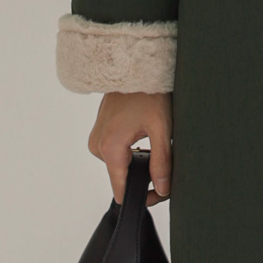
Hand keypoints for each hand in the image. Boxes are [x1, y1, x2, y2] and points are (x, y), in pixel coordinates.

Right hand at [87, 91, 172, 205]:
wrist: (135, 66)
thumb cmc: (149, 91)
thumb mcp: (162, 128)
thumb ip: (161, 162)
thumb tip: (162, 189)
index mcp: (110, 147)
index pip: (120, 190)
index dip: (141, 196)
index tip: (159, 192)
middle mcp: (98, 145)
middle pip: (121, 178)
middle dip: (144, 177)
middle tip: (166, 169)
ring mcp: (97, 138)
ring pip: (120, 165)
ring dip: (137, 162)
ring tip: (155, 146)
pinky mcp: (100, 132)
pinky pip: (116, 152)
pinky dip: (130, 151)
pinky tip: (143, 137)